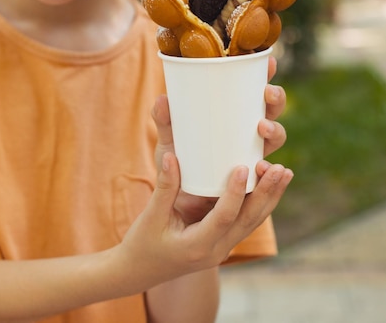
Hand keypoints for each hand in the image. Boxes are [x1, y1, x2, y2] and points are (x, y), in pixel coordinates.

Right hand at [119, 150, 292, 293]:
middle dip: (266, 194)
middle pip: (248, 221)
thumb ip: (164, 187)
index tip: (243, 167)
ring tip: (285, 173)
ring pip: (253, 222)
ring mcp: (222, 248)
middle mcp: (216, 250)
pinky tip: (270, 185)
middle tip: (280, 169)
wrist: (141, 270)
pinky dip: (260, 203)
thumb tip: (172, 156)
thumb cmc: (143, 243)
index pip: (224, 218)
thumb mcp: (151, 216)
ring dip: (270, 197)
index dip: (235, 192)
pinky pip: (247, 221)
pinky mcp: (223, 241)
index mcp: (197, 246)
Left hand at [152, 55, 287, 223]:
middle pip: (272, 111)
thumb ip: (165, 122)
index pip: (255, 91)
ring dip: (275, 130)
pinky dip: (271, 172)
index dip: (267, 75)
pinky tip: (265, 167)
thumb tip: (163, 98)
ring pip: (275, 139)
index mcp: (235, 116)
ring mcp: (252, 157)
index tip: (270, 61)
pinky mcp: (250, 183)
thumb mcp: (169, 141)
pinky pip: (267, 176)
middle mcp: (250, 134)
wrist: (174, 206)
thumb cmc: (177, 164)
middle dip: (275, 99)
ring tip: (261, 128)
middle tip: (266, 94)